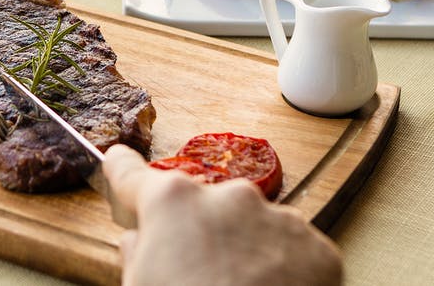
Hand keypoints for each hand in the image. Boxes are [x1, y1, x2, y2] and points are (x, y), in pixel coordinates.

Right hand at [103, 144, 342, 285]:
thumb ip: (135, 256)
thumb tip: (138, 242)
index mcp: (173, 204)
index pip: (134, 176)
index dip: (122, 170)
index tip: (118, 159)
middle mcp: (228, 197)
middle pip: (202, 208)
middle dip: (198, 234)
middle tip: (194, 275)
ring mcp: (277, 219)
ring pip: (250, 228)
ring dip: (242, 252)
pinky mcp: (315, 248)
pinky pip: (289, 251)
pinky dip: (280, 271)